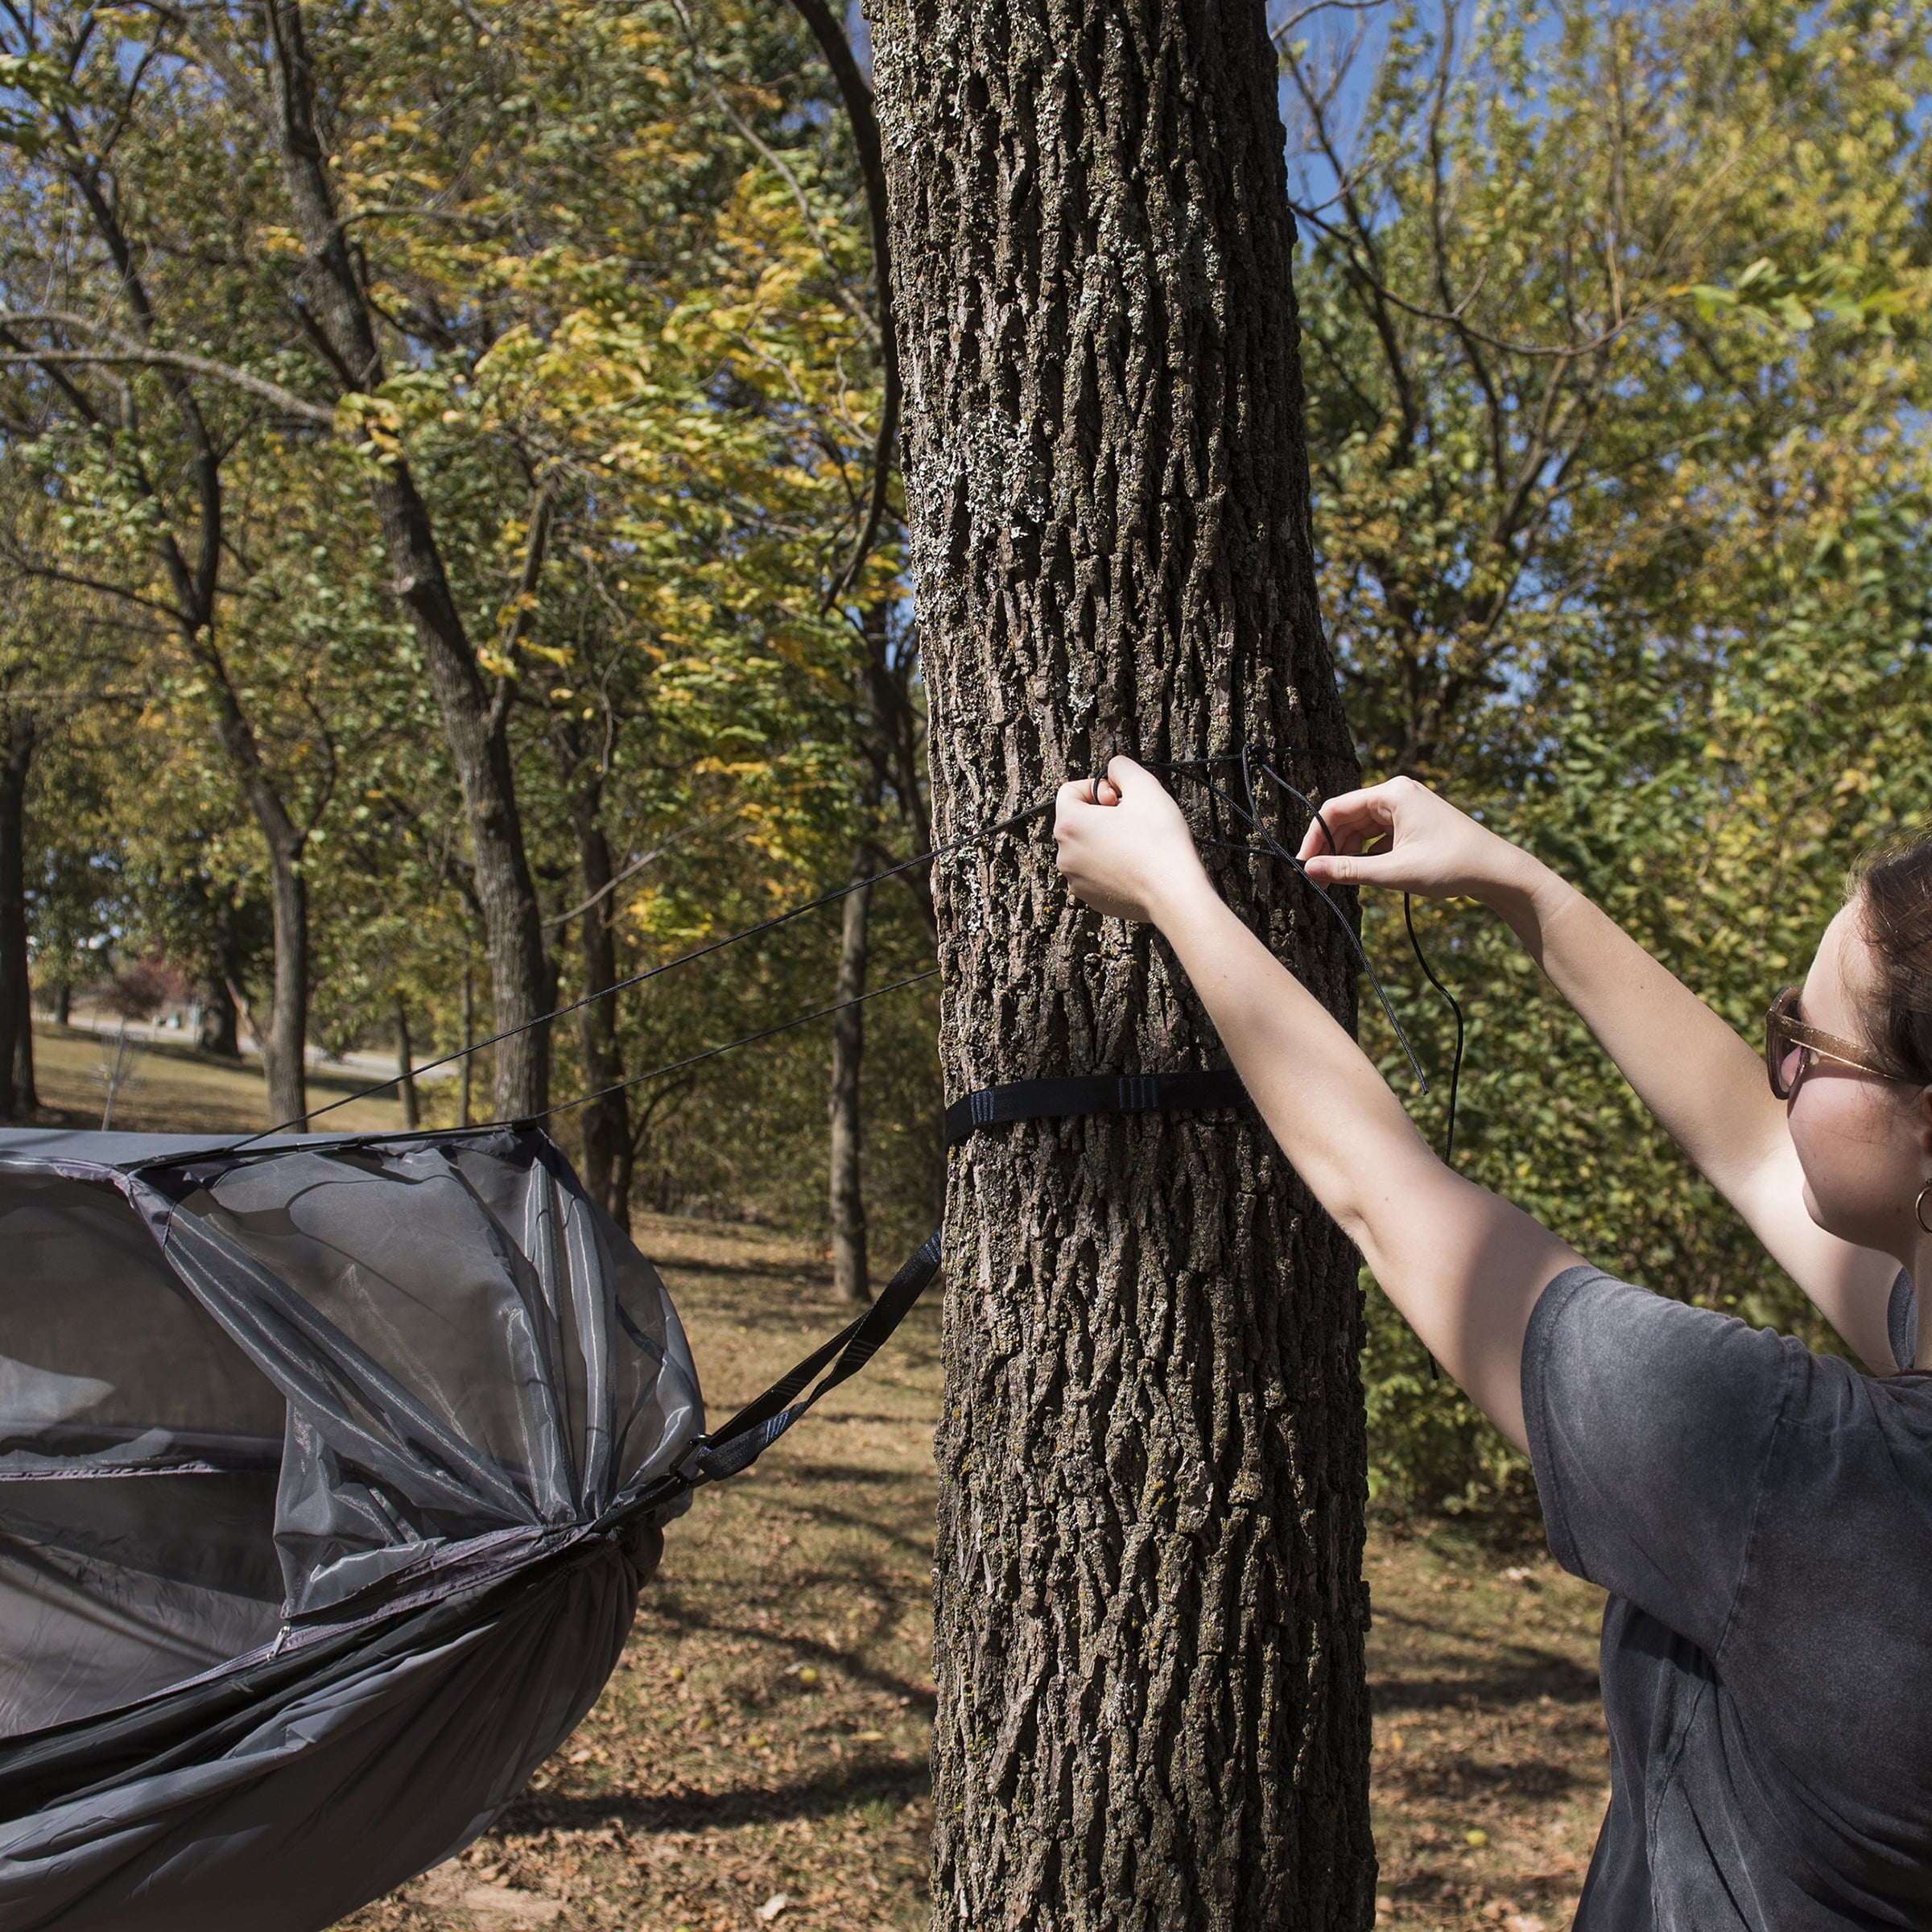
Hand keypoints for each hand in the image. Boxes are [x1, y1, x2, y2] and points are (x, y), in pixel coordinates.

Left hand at [1054, 756, 1210, 923]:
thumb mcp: (1144, 785)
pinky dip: (1111, 864)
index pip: (1070, 790)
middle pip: (1077, 820)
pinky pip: (1094, 871)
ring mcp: (1075, 880)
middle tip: (1133, 821)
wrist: (1174, 893)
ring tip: (1136, 845)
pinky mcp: (1090, 898)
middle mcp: (1064, 854)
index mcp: (1069, 824)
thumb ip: (1121, 767)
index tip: (1123, 800)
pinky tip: (1136, 866)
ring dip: (1106, 839)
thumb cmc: (1159, 840)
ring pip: (1086, 846)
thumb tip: (1113, 769)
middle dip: (1102, 815)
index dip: (1098, 788)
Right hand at [1296, 776, 1534, 906]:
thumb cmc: (1451, 866)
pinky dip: (1367, 854)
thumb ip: (1349, 870)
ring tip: (1337, 882)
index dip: (1315, 837)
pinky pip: (1379, 836)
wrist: (1499, 871)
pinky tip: (1363, 876)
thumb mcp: (1395, 871)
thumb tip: (1310, 870)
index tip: (1305, 864)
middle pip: (1347, 818)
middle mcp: (1398, 794)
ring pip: (1362, 829)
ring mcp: (1408, 808)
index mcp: (1392, 793)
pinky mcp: (1415, 824)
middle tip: (1318, 879)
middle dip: (1330, 848)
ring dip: (1348, 854)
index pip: (1336, 808)